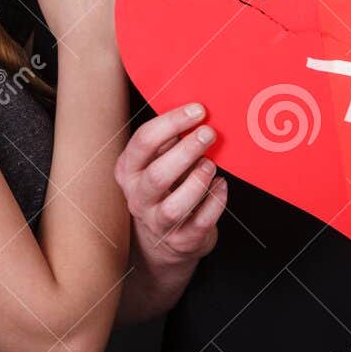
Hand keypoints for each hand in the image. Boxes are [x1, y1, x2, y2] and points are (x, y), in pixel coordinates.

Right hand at [115, 103, 227, 272]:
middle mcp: (138, 198)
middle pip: (157, 175)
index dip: (172, 122)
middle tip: (209, 133)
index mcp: (129, 170)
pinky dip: (215, 202)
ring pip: (175, 206)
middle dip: (186, 151)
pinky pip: (200, 223)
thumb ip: (171, 140)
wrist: (165, 238)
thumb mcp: (158, 160)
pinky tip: (222, 185)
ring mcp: (158, 223)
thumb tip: (198, 112)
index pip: (143, 142)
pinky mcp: (182, 241)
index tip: (198, 110)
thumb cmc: (167, 187)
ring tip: (211, 164)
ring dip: (198, 181)